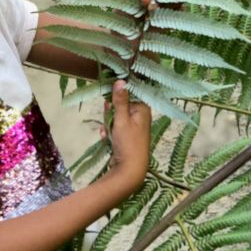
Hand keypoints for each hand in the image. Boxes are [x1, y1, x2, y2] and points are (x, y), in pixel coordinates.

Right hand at [103, 80, 150, 196]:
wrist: (129, 170)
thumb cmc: (128, 143)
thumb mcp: (122, 119)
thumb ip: (120, 100)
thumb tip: (121, 80)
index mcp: (143, 109)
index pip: (130, 93)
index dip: (118, 94)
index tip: (108, 96)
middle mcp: (140, 117)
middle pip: (121, 105)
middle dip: (111, 111)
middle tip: (108, 118)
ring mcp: (133, 128)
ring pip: (115, 117)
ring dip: (108, 123)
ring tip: (108, 131)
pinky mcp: (126, 137)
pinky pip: (115, 128)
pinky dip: (110, 132)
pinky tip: (107, 138)